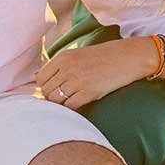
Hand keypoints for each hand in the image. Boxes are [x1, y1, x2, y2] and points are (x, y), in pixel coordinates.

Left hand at [34, 38, 157, 108]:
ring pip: (56, 100)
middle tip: (63, 99)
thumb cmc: (103, 56)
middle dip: (51, 97)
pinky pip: (69, 107)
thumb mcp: (77, 54)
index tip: (54, 90)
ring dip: (60, 105)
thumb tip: (35, 76)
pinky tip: (78, 106)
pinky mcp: (88, 92)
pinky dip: (70, 110)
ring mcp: (77, 81)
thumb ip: (56, 65)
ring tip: (70, 102)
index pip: (40, 78)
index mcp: (63, 57)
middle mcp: (67, 68)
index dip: (44, 87)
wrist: (129, 57)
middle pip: (46, 91)